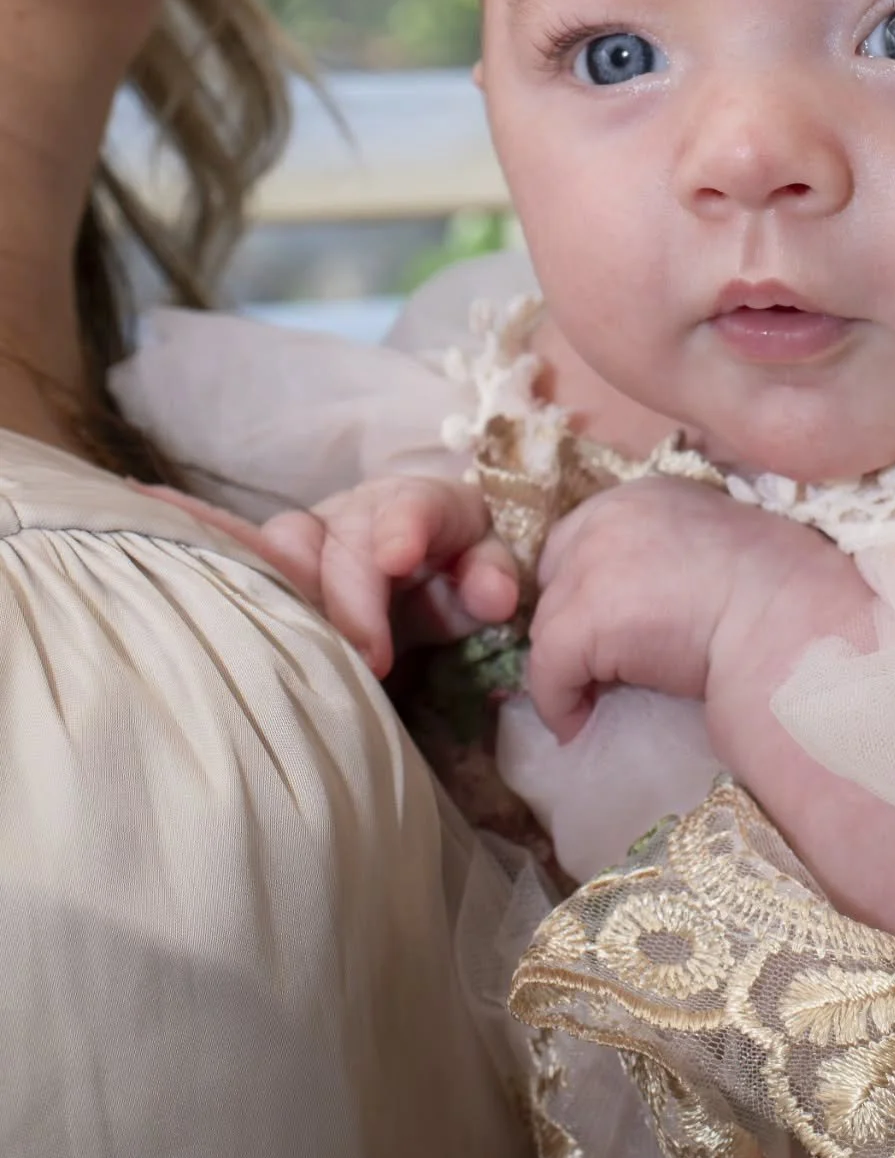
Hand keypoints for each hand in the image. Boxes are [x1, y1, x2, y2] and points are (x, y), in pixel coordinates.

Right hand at [144, 477, 517, 677]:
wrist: (440, 595)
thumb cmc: (465, 589)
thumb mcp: (489, 585)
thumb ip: (491, 580)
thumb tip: (493, 595)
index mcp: (427, 508)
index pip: (417, 503)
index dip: (407, 524)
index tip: (403, 558)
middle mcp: (361, 513)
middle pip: (343, 533)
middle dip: (353, 591)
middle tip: (371, 657)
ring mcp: (313, 538)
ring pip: (283, 547)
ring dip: (287, 587)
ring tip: (281, 628)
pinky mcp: (275, 567)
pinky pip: (228, 545)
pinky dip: (187, 526)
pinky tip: (138, 500)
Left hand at [527, 476, 860, 742]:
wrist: (794, 625)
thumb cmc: (779, 598)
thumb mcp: (714, 553)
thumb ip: (665, 560)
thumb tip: (640, 610)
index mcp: (646, 495)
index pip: (581, 539)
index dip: (587, 588)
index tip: (608, 632)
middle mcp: (609, 517)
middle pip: (555, 578)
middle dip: (571, 623)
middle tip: (598, 668)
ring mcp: (591, 565)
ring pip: (549, 626)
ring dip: (567, 667)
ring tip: (593, 702)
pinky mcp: (585, 618)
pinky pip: (548, 670)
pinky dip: (558, 703)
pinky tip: (577, 726)